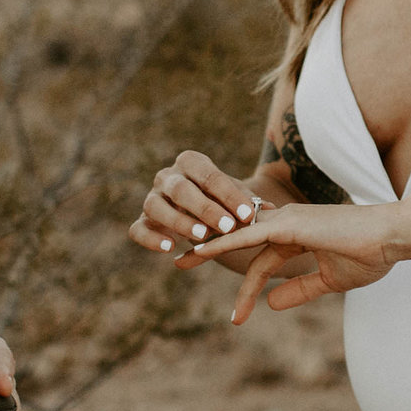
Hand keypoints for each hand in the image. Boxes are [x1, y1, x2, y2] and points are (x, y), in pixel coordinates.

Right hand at [129, 150, 267, 268]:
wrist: (200, 211)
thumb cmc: (221, 201)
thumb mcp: (236, 198)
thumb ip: (250, 202)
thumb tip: (272, 210)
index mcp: (191, 162)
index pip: (210, 176)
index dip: (229, 196)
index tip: (249, 215)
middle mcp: (167, 176)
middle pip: (181, 189)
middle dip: (206, 209)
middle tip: (227, 227)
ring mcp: (152, 198)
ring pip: (156, 207)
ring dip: (180, 222)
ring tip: (203, 237)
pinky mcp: (143, 221)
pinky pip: (138, 229)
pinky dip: (151, 238)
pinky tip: (170, 248)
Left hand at [190, 201, 410, 323]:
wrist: (392, 237)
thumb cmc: (370, 255)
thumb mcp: (330, 281)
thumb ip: (300, 290)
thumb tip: (271, 304)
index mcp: (298, 235)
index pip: (263, 261)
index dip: (249, 288)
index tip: (236, 317)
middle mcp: (288, 223)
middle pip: (239, 240)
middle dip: (209, 251)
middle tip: (180, 263)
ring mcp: (288, 220)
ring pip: (239, 235)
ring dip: (209, 248)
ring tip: (182, 262)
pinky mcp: (290, 224)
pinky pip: (249, 233)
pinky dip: (225, 241)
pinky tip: (205, 250)